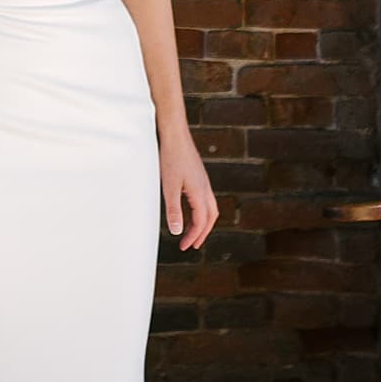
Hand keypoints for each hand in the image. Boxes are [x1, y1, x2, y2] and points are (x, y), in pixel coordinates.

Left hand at [159, 127, 218, 249]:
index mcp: (200, 193)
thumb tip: (177, 232)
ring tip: (192, 231)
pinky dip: (200, 210)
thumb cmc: (171, 158)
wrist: (175, 135)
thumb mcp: (169, 187)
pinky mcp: (199, 176)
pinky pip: (205, 199)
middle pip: (210, 217)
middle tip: (191, 245)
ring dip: (203, 222)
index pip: (201, 221)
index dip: (193, 236)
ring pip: (210, 207)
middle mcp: (206, 188)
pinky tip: (190, 209)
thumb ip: (174, 210)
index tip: (184, 246)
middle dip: (202, 233)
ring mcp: (204, 181)